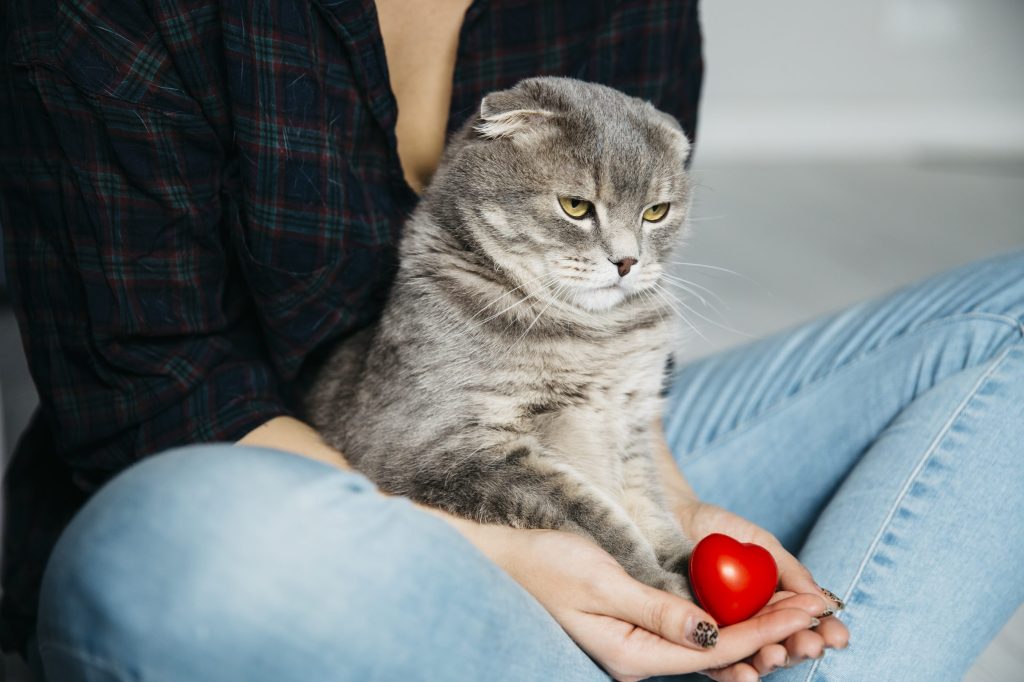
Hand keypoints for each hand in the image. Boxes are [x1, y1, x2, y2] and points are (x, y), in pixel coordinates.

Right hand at [431, 511, 819, 681]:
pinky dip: (730, 612)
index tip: (808, 606)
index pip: (715, 648)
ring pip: (712, 639)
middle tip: (821, 608)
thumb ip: (656, 610)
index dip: (765, 628)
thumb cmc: (542, 559)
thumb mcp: (599, 582)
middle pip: (722, 651)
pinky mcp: (637, 617)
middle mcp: (640, 653)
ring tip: (802, 607)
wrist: (502, 547)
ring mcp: (639, 637)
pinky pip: (695, 623)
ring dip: (758, 624)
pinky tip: (755, 602)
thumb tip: (712, 635)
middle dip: (774, 630)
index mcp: (630, 654)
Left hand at [676, 501, 849, 679]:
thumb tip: (824, 602)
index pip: (803, 623)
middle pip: (782, 645)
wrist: (668, 516)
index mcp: (774, 601)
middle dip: (799, 648)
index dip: (823, 632)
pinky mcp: (693, 641)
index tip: (838, 636)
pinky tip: (746, 675)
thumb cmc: (716, 528)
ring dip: (769, 660)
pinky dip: (731, 671)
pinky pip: (713, 662)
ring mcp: (723, 632)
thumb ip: (789, 571)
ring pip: (751, 658)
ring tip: (777, 654)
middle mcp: (752, 622)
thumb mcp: (760, 543)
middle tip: (811, 645)